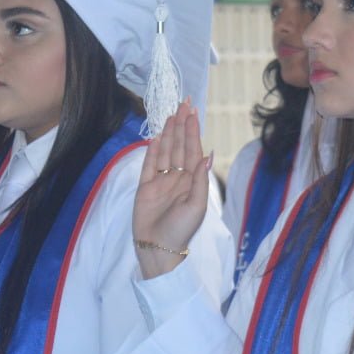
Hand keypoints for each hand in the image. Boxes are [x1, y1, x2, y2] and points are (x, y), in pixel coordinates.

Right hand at [132, 101, 210, 278]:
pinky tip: (155, 138)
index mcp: (191, 181)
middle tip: (183, 105)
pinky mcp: (145, 188)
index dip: (192, 131)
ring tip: (170, 115)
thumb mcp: (196, 206)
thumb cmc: (181, 230)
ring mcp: (161, 182)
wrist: (158, 248)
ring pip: (165, 152)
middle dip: (181, 126)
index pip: (192, 150)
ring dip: (168, 134)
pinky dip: (152, 151)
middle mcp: (177, 178)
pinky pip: (149, 166)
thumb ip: (200, 179)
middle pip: (179, 147)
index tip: (192, 112)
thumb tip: (207, 154)